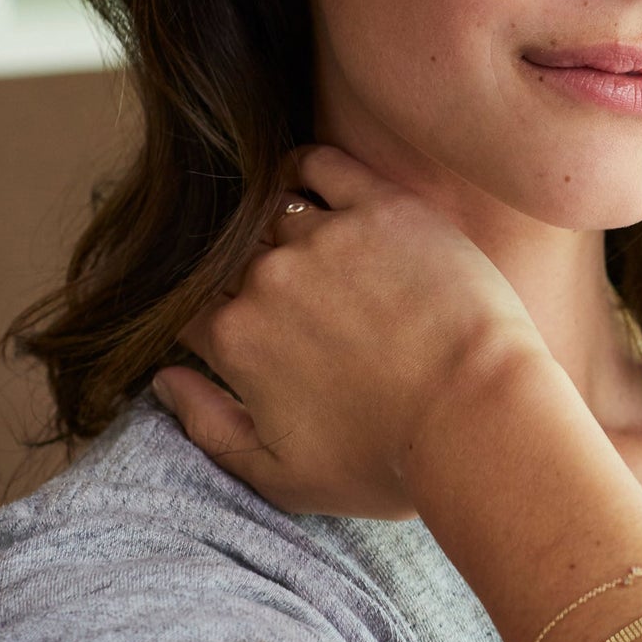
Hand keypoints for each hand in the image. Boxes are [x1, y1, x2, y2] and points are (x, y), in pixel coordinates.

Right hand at [157, 144, 549, 519]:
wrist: (478, 419)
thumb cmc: (387, 461)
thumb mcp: (281, 476)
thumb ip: (207, 427)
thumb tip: (163, 380)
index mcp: (235, 338)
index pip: (190, 308)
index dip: (210, 316)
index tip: (239, 326)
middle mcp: (268, 278)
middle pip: (231, 258)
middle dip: (246, 275)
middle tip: (292, 296)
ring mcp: (326, 237)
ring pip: (274, 214)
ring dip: (280, 230)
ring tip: (314, 251)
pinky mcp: (384, 208)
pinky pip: (322, 165)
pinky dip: (304, 167)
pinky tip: (307, 181)